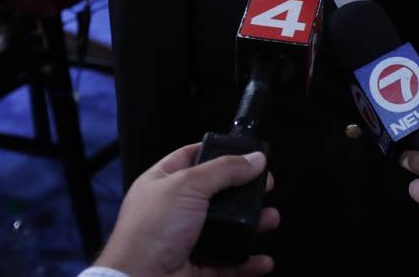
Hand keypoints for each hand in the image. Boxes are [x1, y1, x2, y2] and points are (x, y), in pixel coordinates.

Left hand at [96, 144, 278, 276]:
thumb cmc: (148, 232)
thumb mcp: (188, 186)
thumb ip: (224, 169)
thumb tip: (254, 158)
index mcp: (163, 182)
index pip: (193, 156)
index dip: (219, 152)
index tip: (246, 152)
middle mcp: (174, 210)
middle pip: (217, 193)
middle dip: (244, 190)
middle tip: (266, 186)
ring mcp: (186, 239)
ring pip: (227, 228)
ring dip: (252, 224)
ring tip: (270, 219)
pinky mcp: (196, 266)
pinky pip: (228, 261)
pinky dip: (247, 261)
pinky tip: (261, 259)